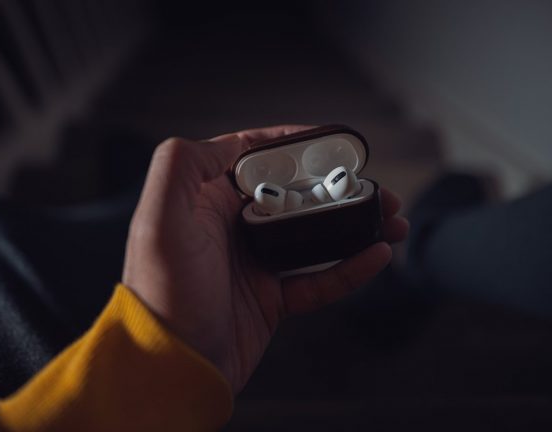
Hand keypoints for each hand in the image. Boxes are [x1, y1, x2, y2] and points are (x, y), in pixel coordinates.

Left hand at [122, 125, 408, 391]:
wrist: (170, 367)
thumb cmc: (160, 292)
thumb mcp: (159, 218)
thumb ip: (182, 165)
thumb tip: (230, 142)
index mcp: (206, 201)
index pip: (256, 160)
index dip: (296, 146)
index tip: (334, 142)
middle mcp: (231, 228)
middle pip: (295, 196)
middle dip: (337, 188)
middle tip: (375, 187)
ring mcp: (254, 265)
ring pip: (315, 236)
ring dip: (354, 226)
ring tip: (392, 220)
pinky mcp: (271, 300)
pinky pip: (319, 279)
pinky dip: (351, 269)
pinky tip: (378, 257)